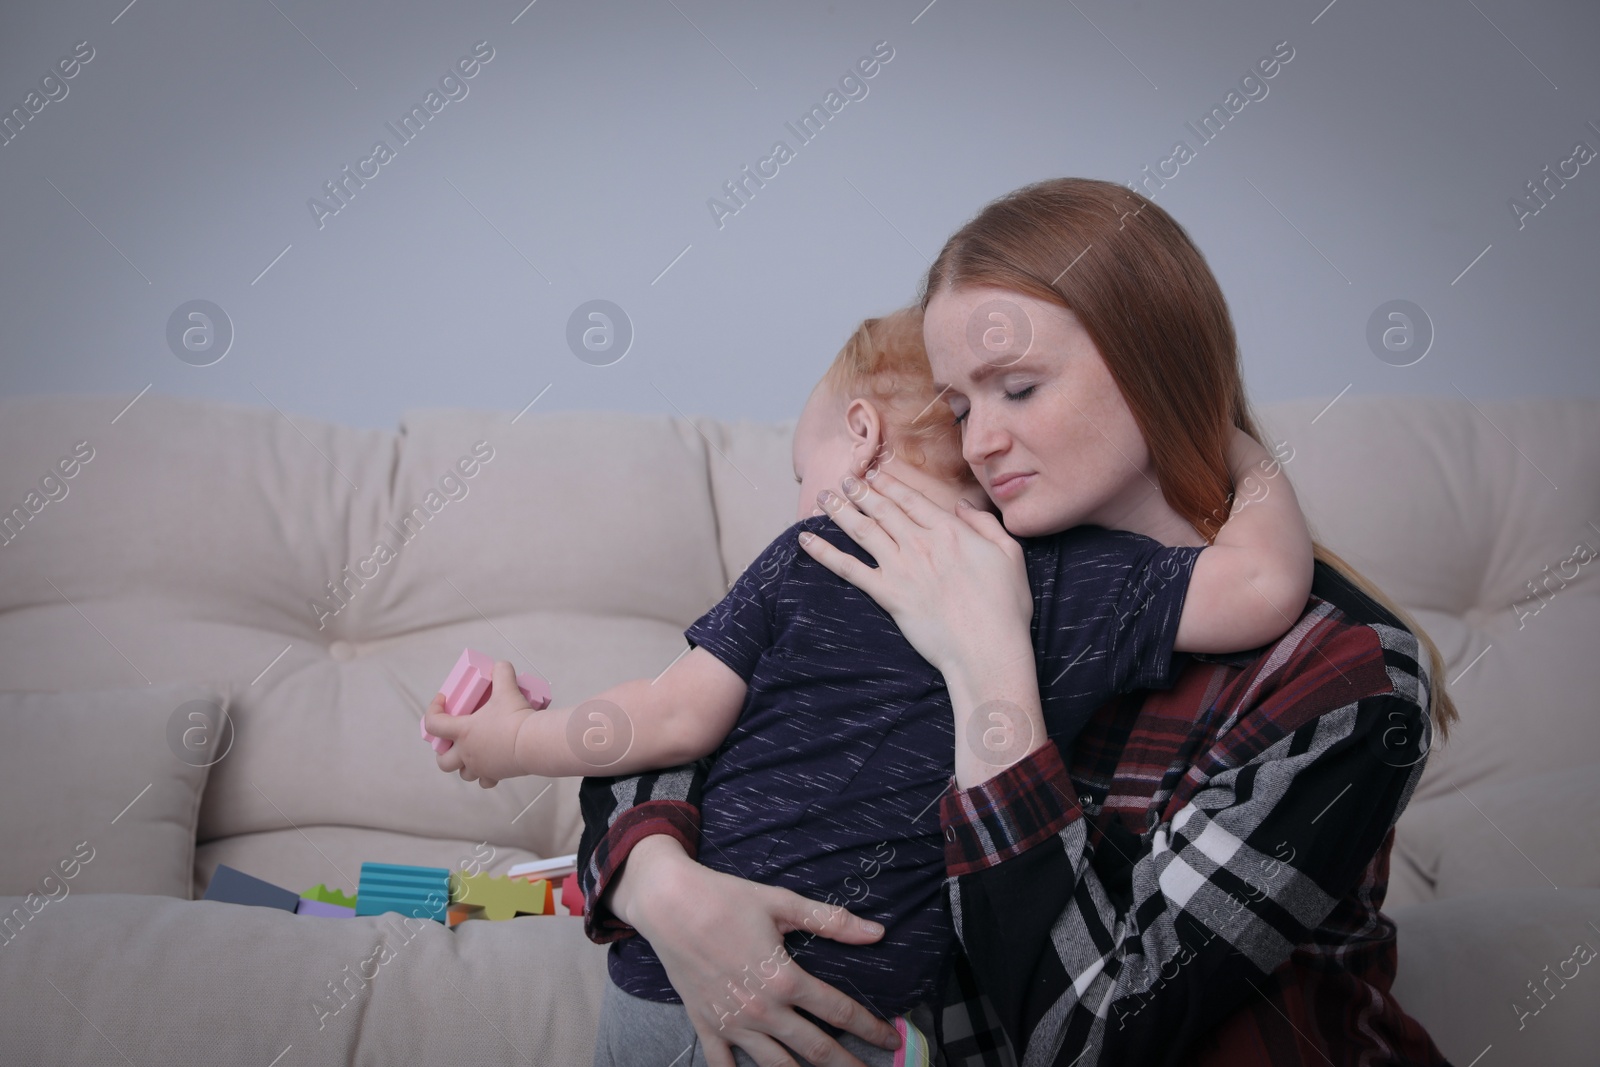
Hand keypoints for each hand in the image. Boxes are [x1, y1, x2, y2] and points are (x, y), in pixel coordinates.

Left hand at [424, 660, 533, 787]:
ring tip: (473, 753)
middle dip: (444, 753)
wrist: (534, 743)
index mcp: (463, 732)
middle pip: (443, 761)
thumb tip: (500, 665)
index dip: (432, 710)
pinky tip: (491, 767)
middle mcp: (467, 753)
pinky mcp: (496, 775)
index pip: (434, 724)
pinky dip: (485, 776)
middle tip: (453, 741)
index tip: (442, 700)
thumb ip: (502, 673)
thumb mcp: (508, 690)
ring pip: (463, 773)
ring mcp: (481, 767)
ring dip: (464, 765)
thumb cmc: (516, 718)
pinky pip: (485, 781)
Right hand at [615, 836, 901, 1066]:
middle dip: (845, 1064)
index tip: (892, 1039)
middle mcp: (761, 1010)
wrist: (668, 904)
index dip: (870, 1028)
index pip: (839, 1011)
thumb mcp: (782, 902)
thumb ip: (831, 921)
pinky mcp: (705, 1026)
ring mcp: (732, 1024)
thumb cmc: (726, 898)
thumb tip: (877, 932)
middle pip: (814, 1049)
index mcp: (784, 979)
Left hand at [801, 469, 1033, 683]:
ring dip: (840, 510)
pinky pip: (848, 568)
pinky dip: (824, 552)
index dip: (890, 484)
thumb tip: (963, 506)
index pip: (912, 499)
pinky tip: (806, 539)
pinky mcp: (887, 594)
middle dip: (861, 491)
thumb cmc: (1005, 607)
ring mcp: (901, 568)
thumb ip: (986, 524)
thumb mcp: (1010, 555)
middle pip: (883, 509)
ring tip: (823, 497)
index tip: (875, 473)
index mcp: (951, 531)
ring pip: (863, 530)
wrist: (987, 649)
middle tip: (844, 478)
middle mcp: (921, 543)